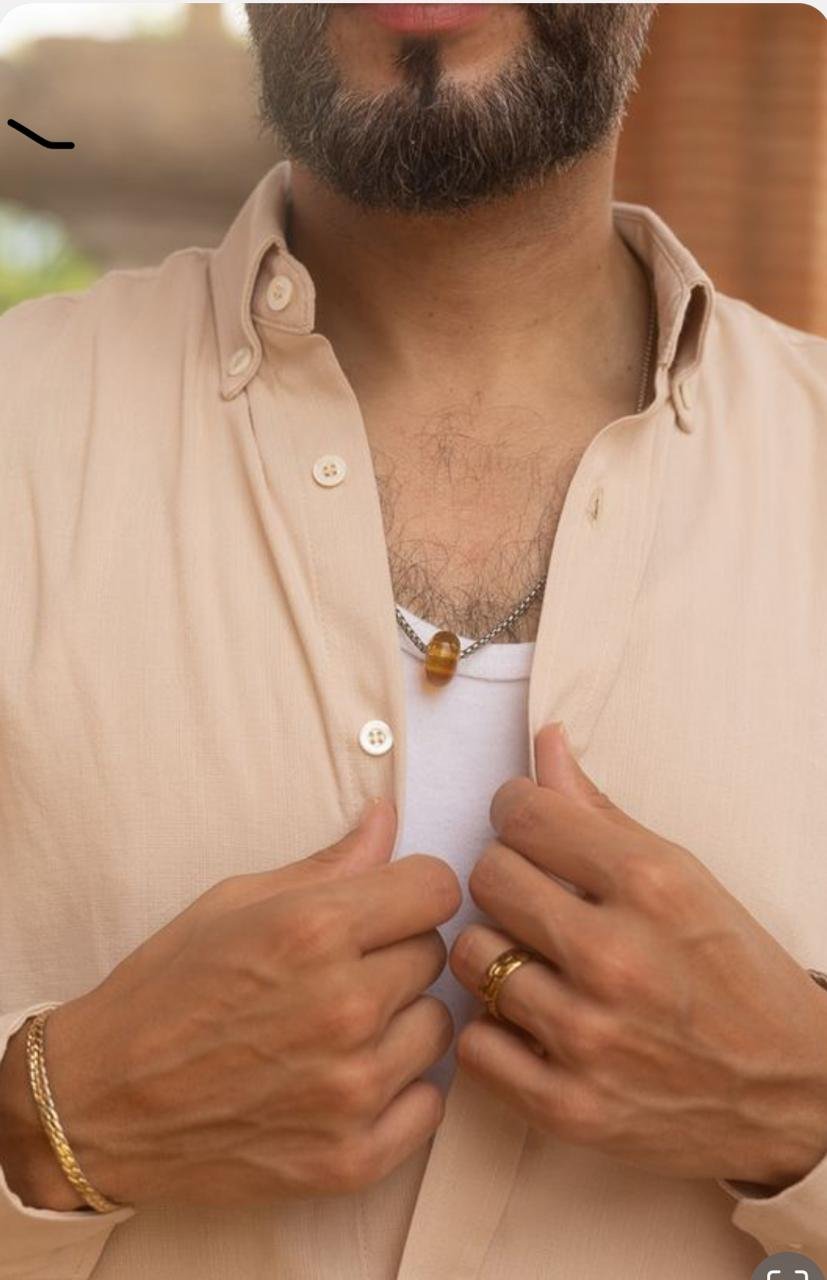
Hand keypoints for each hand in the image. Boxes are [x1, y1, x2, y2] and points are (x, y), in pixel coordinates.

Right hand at [42, 800, 460, 1208]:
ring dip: (399, 1021)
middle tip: (339, 970)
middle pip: (434, 954)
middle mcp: (344, 1007)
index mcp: (315, 930)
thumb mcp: (234, 902)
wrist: (99, 1105)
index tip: (388, 905)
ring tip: (337, 1027)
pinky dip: (399, 1092)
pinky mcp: (351, 1159)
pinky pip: (429, 1104)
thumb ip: (328, 864)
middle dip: (393, 953)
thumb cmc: (163, 991)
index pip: (437, 888)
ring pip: (436, 1027)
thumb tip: (387, 818)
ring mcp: (352, 1089)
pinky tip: (347, 1080)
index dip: (412, 890)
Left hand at [449, 722, 826, 1187]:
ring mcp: (589, 1037)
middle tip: (535, 898)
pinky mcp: (570, 1107)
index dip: (517, 812)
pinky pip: (474, 1042)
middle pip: (487, 877)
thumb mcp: (684, 876)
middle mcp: (615, 956)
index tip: (530, 828)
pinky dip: (495, 1031)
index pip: (521, 813)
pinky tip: (531, 1022)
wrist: (793, 1091)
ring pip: (470, 956)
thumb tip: (544, 742)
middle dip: (505, 877)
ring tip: (534, 961)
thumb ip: (600, 811)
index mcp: (650, 884)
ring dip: (496, 954)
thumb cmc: (736, 973)